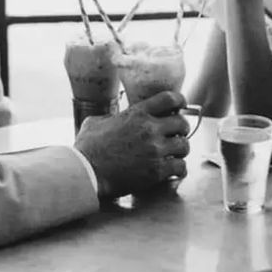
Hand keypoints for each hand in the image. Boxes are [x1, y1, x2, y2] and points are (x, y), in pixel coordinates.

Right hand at [74, 91, 190, 197]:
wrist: (87, 172)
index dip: (179, 100)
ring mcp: (155, 150)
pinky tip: (173, 170)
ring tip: (174, 153)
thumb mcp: (96, 122)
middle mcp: (150, 128)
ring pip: (184, 145)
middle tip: (177, 133)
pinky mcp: (156, 171)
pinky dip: (179, 169)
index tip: (181, 105)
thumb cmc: (87, 148)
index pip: (169, 99)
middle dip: (182, 128)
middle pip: (182, 123)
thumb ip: (110, 117)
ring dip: (181, 149)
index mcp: (137, 113)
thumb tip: (111, 119)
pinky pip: (180, 167)